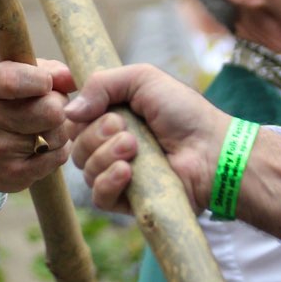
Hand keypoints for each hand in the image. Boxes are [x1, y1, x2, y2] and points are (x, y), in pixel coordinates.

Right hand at [0, 59, 74, 200]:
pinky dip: (58, 149)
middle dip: (58, 106)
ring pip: (59, 134)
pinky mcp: (15, 175)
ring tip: (43, 127)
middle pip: (51, 110)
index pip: (16, 81)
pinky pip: (59, 156)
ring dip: (59, 129)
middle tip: (49, 107)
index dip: (43, 80)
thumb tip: (71, 78)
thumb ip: (40, 69)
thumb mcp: (2, 76)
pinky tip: (43, 145)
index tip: (46, 83)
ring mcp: (0, 150)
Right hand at [64, 64, 229, 212]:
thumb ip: (101, 83)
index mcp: (109, 120)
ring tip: (135, 148)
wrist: (212, 149)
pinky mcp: (126, 202)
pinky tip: (127, 172)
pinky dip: (107, 183)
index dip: (81, 119)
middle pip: (76, 146)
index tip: (107, 112)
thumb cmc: (184, 113)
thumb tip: (68, 111)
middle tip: (128, 132)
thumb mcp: (143, 80)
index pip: (73, 124)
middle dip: (98, 136)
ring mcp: (116, 176)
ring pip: (86, 170)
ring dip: (107, 156)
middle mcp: (109, 148)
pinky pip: (98, 198)